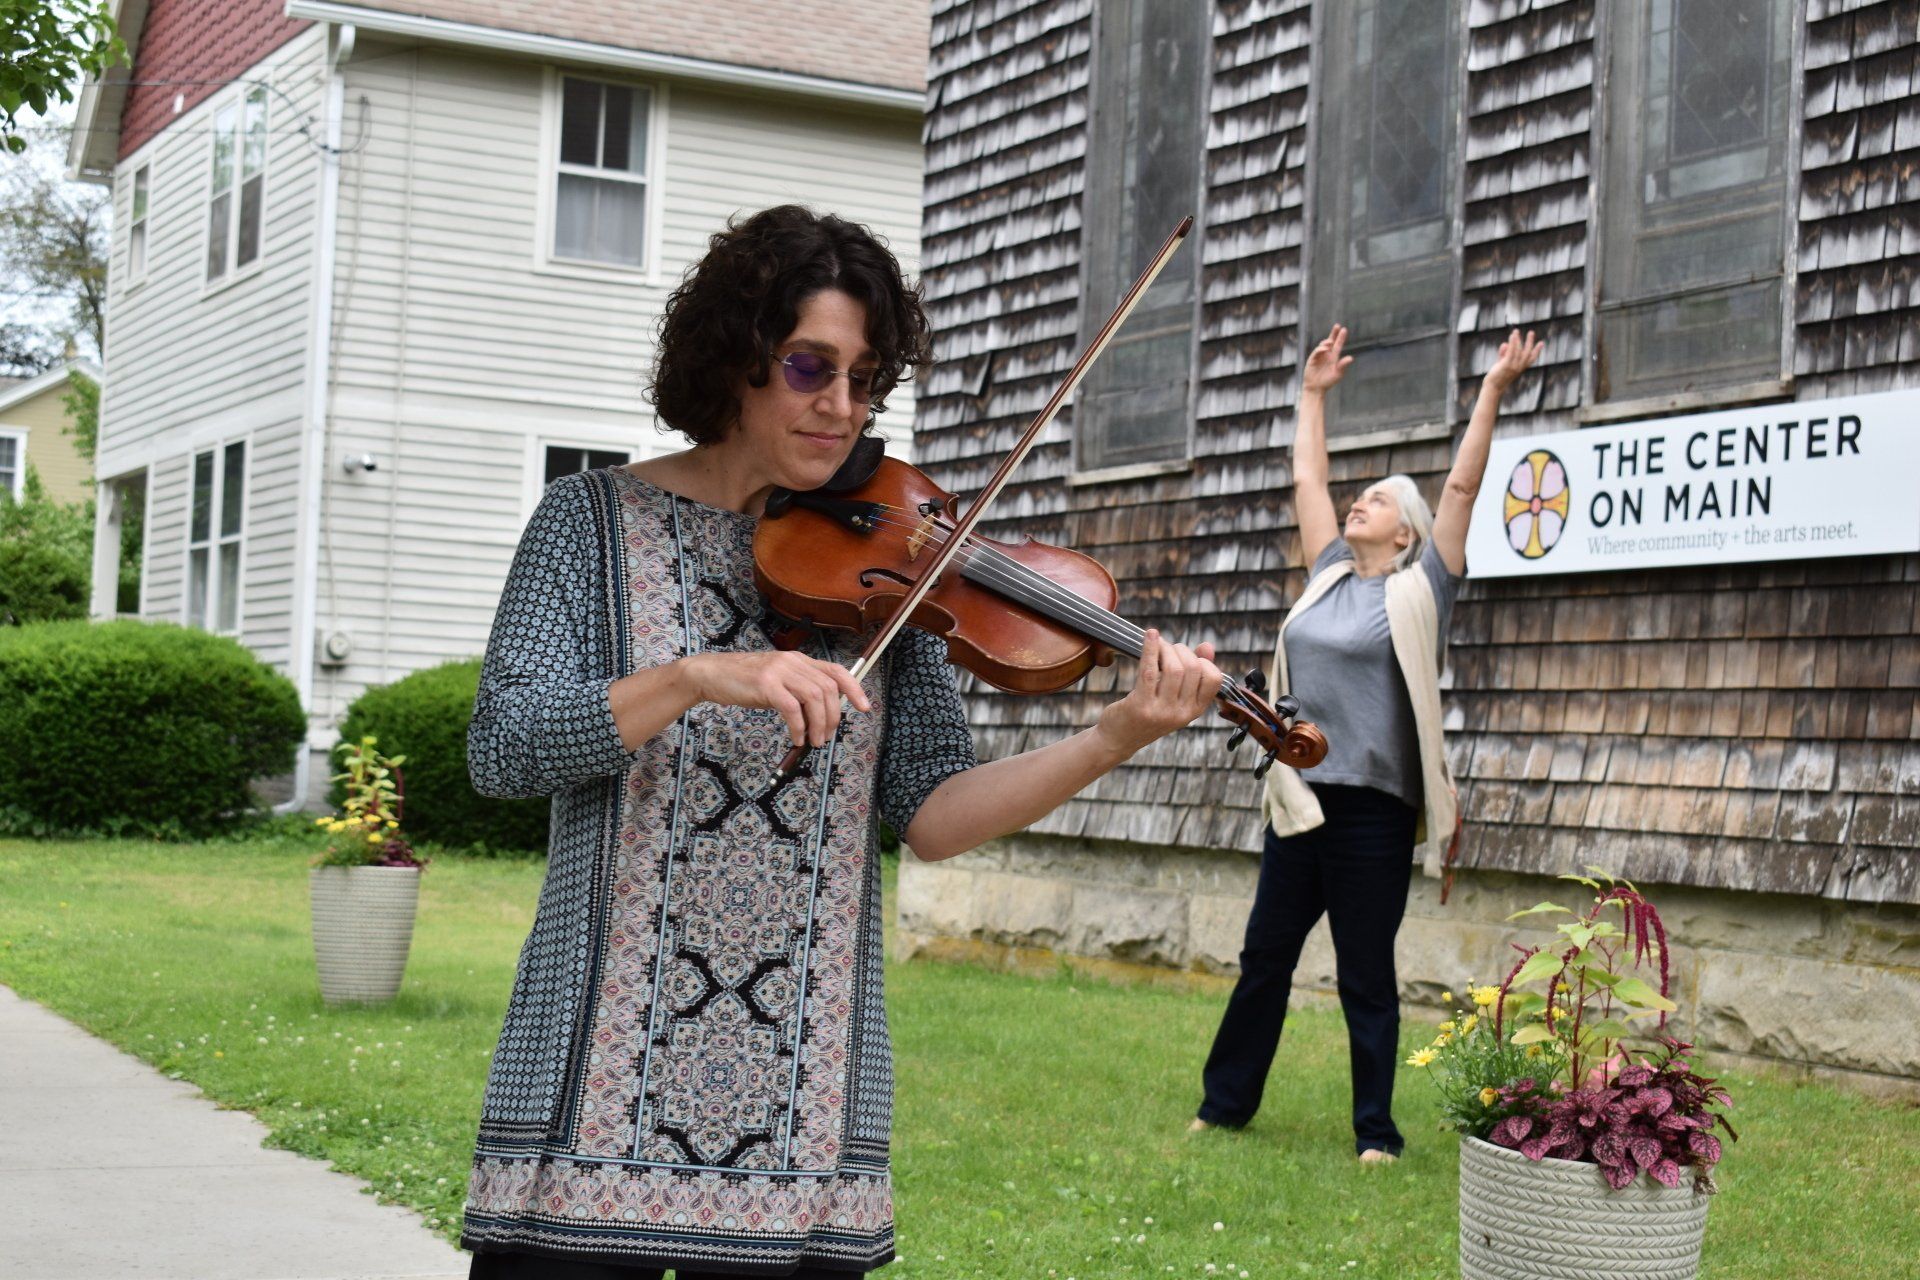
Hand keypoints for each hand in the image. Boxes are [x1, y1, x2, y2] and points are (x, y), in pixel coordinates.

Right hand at [684, 650, 870, 747]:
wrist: (712, 674)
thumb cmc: (745, 682)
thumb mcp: (778, 681)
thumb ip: (799, 691)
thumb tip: (821, 715)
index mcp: (799, 660)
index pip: (836, 670)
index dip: (854, 688)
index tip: (864, 707)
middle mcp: (793, 661)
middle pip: (828, 688)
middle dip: (833, 716)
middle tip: (826, 737)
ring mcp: (779, 671)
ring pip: (814, 698)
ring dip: (819, 724)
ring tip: (813, 742)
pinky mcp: (766, 684)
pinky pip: (792, 708)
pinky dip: (799, 727)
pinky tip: (796, 738)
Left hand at [1094, 629, 1223, 756]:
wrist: (1119, 739)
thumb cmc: (1149, 712)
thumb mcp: (1175, 698)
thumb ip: (1193, 674)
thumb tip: (1208, 646)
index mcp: (1195, 711)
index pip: (1214, 678)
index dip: (1203, 661)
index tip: (1187, 656)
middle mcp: (1182, 713)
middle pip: (1192, 668)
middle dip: (1181, 650)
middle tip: (1168, 649)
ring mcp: (1162, 712)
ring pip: (1174, 668)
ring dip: (1166, 649)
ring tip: (1157, 646)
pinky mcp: (1142, 706)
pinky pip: (1150, 670)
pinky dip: (1151, 648)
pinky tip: (1150, 635)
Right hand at [1302, 324, 1353, 394]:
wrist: (1316, 388)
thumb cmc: (1328, 382)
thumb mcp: (1338, 373)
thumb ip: (1343, 365)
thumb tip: (1351, 358)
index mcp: (1334, 357)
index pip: (1338, 345)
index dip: (1340, 337)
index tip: (1344, 329)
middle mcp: (1327, 355)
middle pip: (1330, 341)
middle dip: (1333, 333)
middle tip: (1337, 325)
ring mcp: (1319, 356)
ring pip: (1323, 345)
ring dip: (1327, 342)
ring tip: (1330, 342)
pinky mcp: (1312, 359)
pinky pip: (1316, 352)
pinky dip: (1320, 349)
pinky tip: (1325, 349)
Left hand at [1484, 328, 1544, 394]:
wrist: (1493, 387)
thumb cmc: (1497, 376)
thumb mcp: (1502, 364)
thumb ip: (1504, 354)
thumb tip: (1505, 344)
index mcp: (1520, 368)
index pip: (1531, 359)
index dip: (1537, 351)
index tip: (1542, 343)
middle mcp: (1519, 367)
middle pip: (1527, 353)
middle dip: (1530, 342)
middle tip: (1531, 332)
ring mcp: (1513, 366)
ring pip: (1518, 350)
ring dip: (1518, 340)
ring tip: (1516, 331)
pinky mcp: (1507, 365)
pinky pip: (1511, 351)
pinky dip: (1513, 343)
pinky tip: (1512, 336)